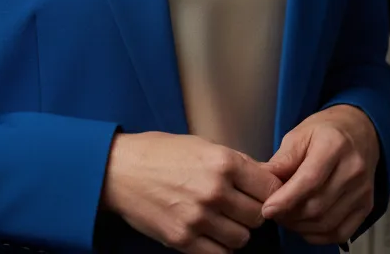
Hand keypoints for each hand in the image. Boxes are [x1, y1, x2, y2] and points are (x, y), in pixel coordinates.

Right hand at [100, 131, 282, 253]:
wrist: (120, 171)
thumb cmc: (159, 153)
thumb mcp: (200, 144)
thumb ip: (233, 163)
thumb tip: (263, 178)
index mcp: (222, 161)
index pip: (270, 187)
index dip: (270, 191)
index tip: (263, 193)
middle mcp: (214, 190)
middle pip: (258, 215)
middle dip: (252, 211)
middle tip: (239, 205)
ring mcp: (199, 218)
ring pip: (241, 238)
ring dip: (236, 231)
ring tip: (221, 218)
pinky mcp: (184, 240)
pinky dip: (219, 247)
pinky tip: (210, 233)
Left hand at [260, 105, 378, 246]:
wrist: (359, 131)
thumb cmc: (324, 131)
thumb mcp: (299, 134)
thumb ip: (282, 160)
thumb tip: (263, 183)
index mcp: (334, 145)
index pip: (310, 180)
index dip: (286, 199)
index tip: (267, 209)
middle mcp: (353, 169)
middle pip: (318, 205)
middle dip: (289, 215)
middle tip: (272, 213)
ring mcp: (362, 190)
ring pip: (327, 223)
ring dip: (301, 227)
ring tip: (285, 217)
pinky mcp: (367, 206)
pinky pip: (340, 232)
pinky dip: (318, 235)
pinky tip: (304, 225)